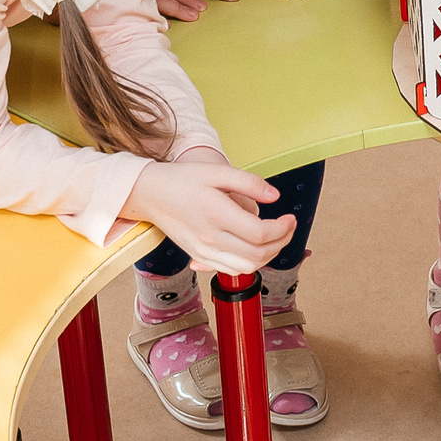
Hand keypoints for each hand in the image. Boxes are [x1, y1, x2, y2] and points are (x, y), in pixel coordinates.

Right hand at [128, 152, 291, 277]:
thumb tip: (275, 196)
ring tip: (276, 237)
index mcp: (216, 215)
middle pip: (257, 254)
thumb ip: (248, 182)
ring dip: (268, 255)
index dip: (283, 228)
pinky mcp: (198, 257)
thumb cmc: (182, 179)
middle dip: (281, 243)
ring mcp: (203, 252)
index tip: (290, 217)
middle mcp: (210, 239)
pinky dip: (249, 263)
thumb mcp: (217, 171)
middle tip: (288, 226)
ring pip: (246, 267)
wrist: (150, 194)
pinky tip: (254, 247)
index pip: (260, 234)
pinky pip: (230, 270)